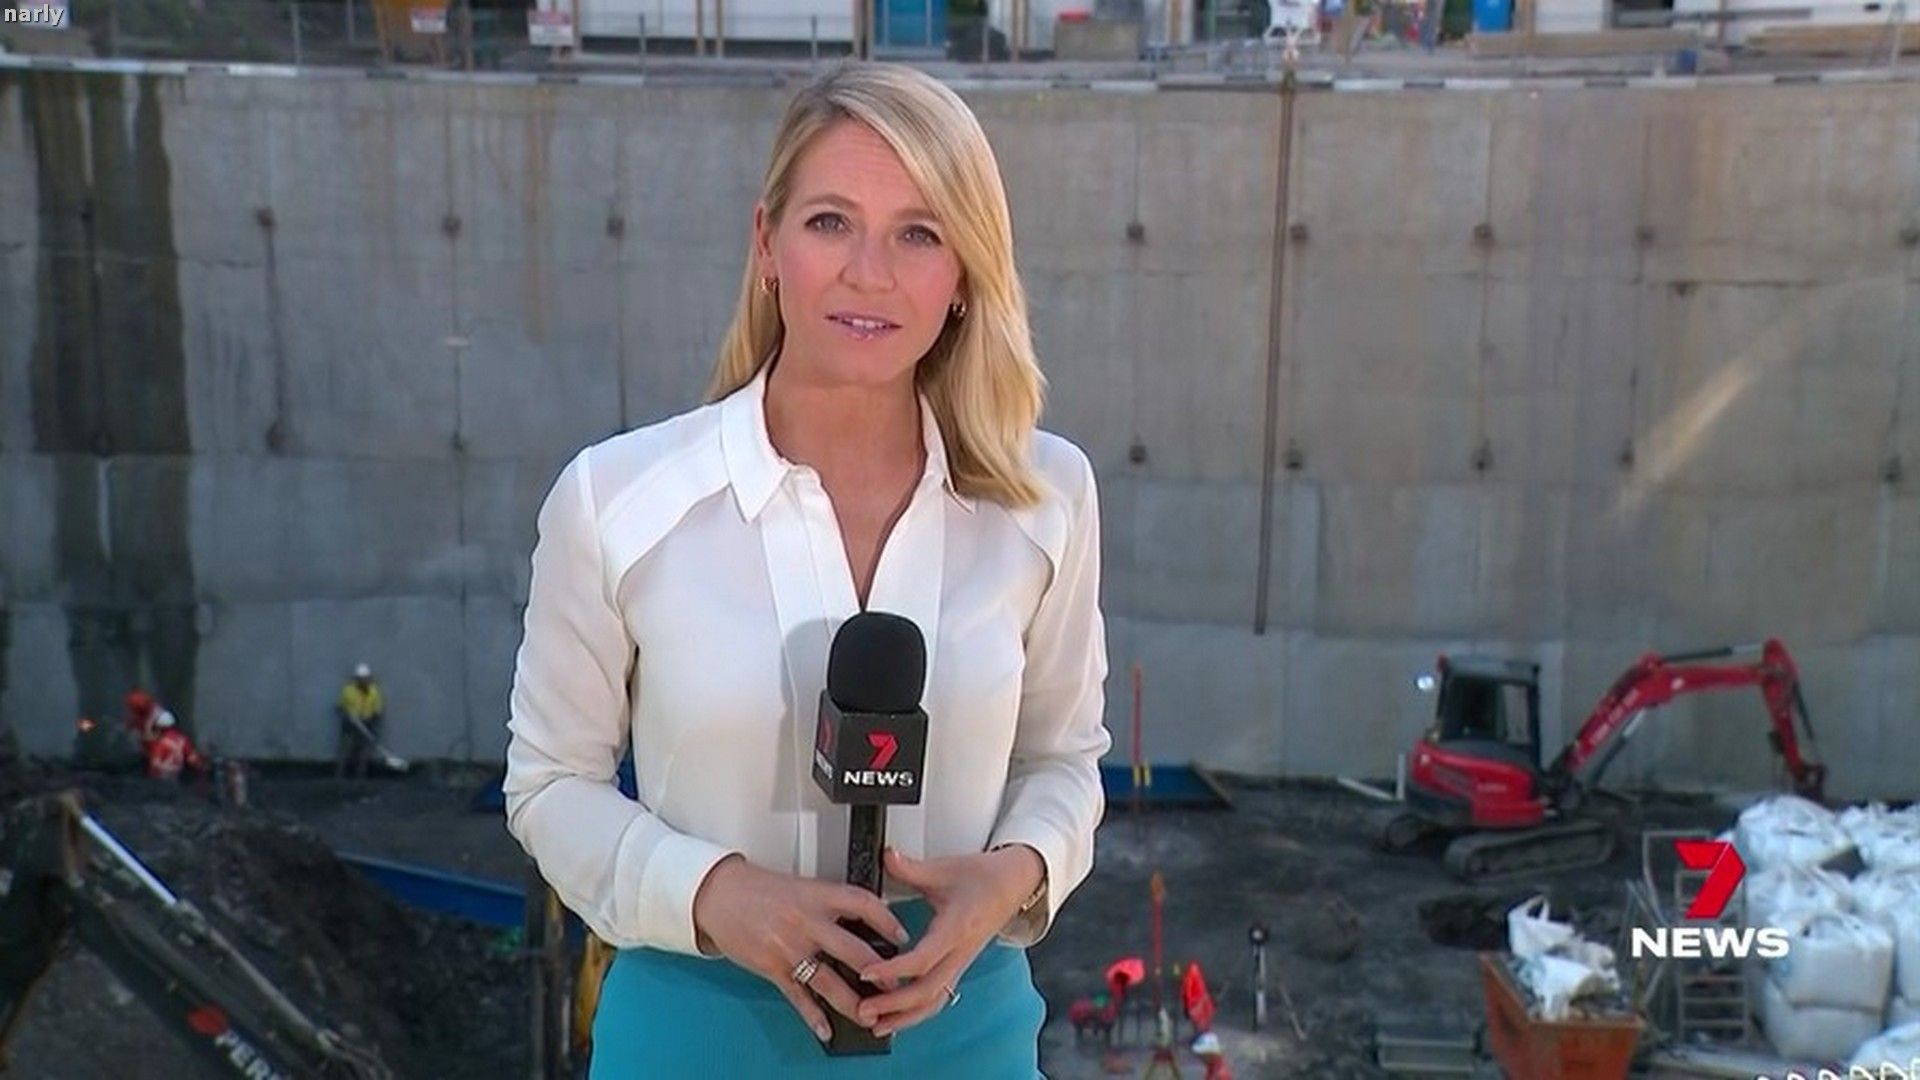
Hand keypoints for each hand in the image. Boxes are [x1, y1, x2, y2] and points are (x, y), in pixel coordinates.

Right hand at [690, 855, 912, 1041]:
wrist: (719, 895)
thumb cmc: (761, 890)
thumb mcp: (801, 887)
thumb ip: (829, 904)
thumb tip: (862, 923)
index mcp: (817, 895)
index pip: (863, 904)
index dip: (887, 920)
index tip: (903, 936)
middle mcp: (807, 921)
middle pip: (853, 950)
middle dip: (879, 973)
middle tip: (897, 985)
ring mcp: (789, 947)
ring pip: (829, 981)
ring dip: (853, 1003)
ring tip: (870, 1015)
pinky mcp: (772, 968)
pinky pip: (798, 997)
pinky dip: (813, 1016)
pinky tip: (826, 1029)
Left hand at [853, 845, 1043, 1036]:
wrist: (1013, 883)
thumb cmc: (983, 877)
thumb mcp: (945, 868)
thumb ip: (911, 867)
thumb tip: (887, 856)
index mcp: (956, 928)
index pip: (923, 959)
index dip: (893, 969)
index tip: (865, 972)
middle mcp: (959, 952)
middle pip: (928, 991)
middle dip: (894, 1005)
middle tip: (862, 1010)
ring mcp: (960, 963)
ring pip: (934, 1002)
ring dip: (905, 1017)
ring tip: (875, 1025)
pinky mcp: (958, 967)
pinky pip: (938, 997)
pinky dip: (916, 1011)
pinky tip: (895, 1017)